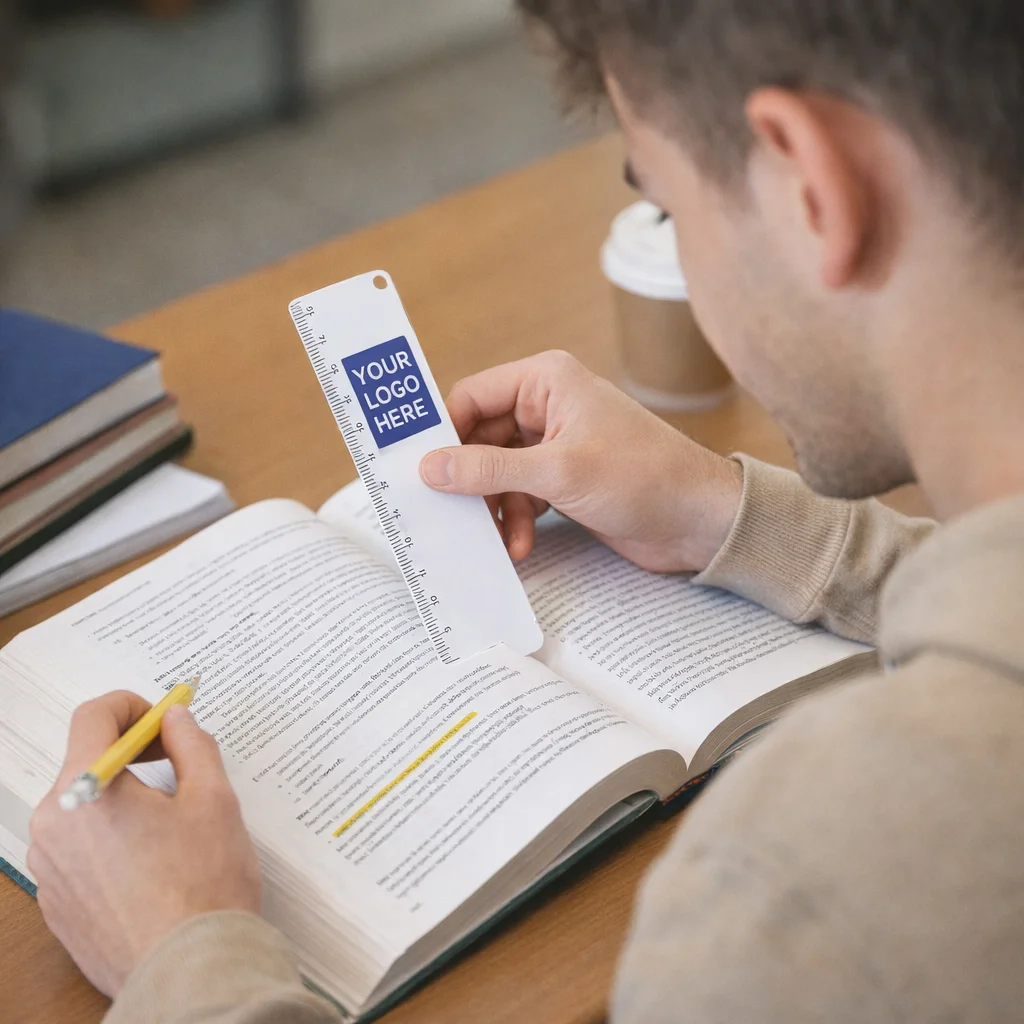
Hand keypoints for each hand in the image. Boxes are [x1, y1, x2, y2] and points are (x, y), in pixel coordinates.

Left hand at [28, 692, 260, 996]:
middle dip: (131, 754)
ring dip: (121, 798)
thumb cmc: (204, 887)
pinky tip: (154, 860)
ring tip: (172, 821)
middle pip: (85, 762)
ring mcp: (50, 868)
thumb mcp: (213, 798)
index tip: (164, 721)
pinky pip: (79, 851)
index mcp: (86, 789)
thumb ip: (192, 745)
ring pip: (83, 808)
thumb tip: (176, 722)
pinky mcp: (58, 903)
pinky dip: (111, 840)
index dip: (134, 706)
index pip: (94, 716)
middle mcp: (54, 826)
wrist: (191, 970)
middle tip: (178, 764)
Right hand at [419, 351, 742, 572]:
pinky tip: (520, 546)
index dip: (443, 433)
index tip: (418, 470)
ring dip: (494, 508)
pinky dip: (516, 520)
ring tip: (496, 539)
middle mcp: (547, 405)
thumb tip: (430, 467)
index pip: (471, 397)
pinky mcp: (563, 478)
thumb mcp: (558, 472)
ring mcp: (555, 443)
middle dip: (468, 481)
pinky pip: (519, 494)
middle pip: (479, 439)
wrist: (699, 520)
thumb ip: (489, 470)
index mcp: (545, 380)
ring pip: (497, 473)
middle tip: (447, 513)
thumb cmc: (643, 477)